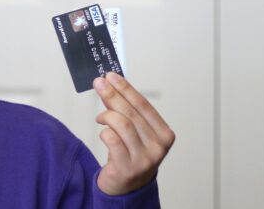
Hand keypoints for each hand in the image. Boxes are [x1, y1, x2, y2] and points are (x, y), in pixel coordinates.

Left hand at [93, 72, 174, 195]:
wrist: (128, 187)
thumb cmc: (131, 155)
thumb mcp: (134, 132)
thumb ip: (125, 111)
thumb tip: (110, 86)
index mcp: (164, 134)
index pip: (144, 105)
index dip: (126, 88)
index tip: (112, 76)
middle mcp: (158, 147)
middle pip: (131, 113)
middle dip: (113, 95)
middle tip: (99, 83)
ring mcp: (144, 158)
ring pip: (122, 124)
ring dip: (107, 115)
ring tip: (100, 117)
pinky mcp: (127, 168)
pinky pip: (112, 140)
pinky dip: (104, 132)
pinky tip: (103, 132)